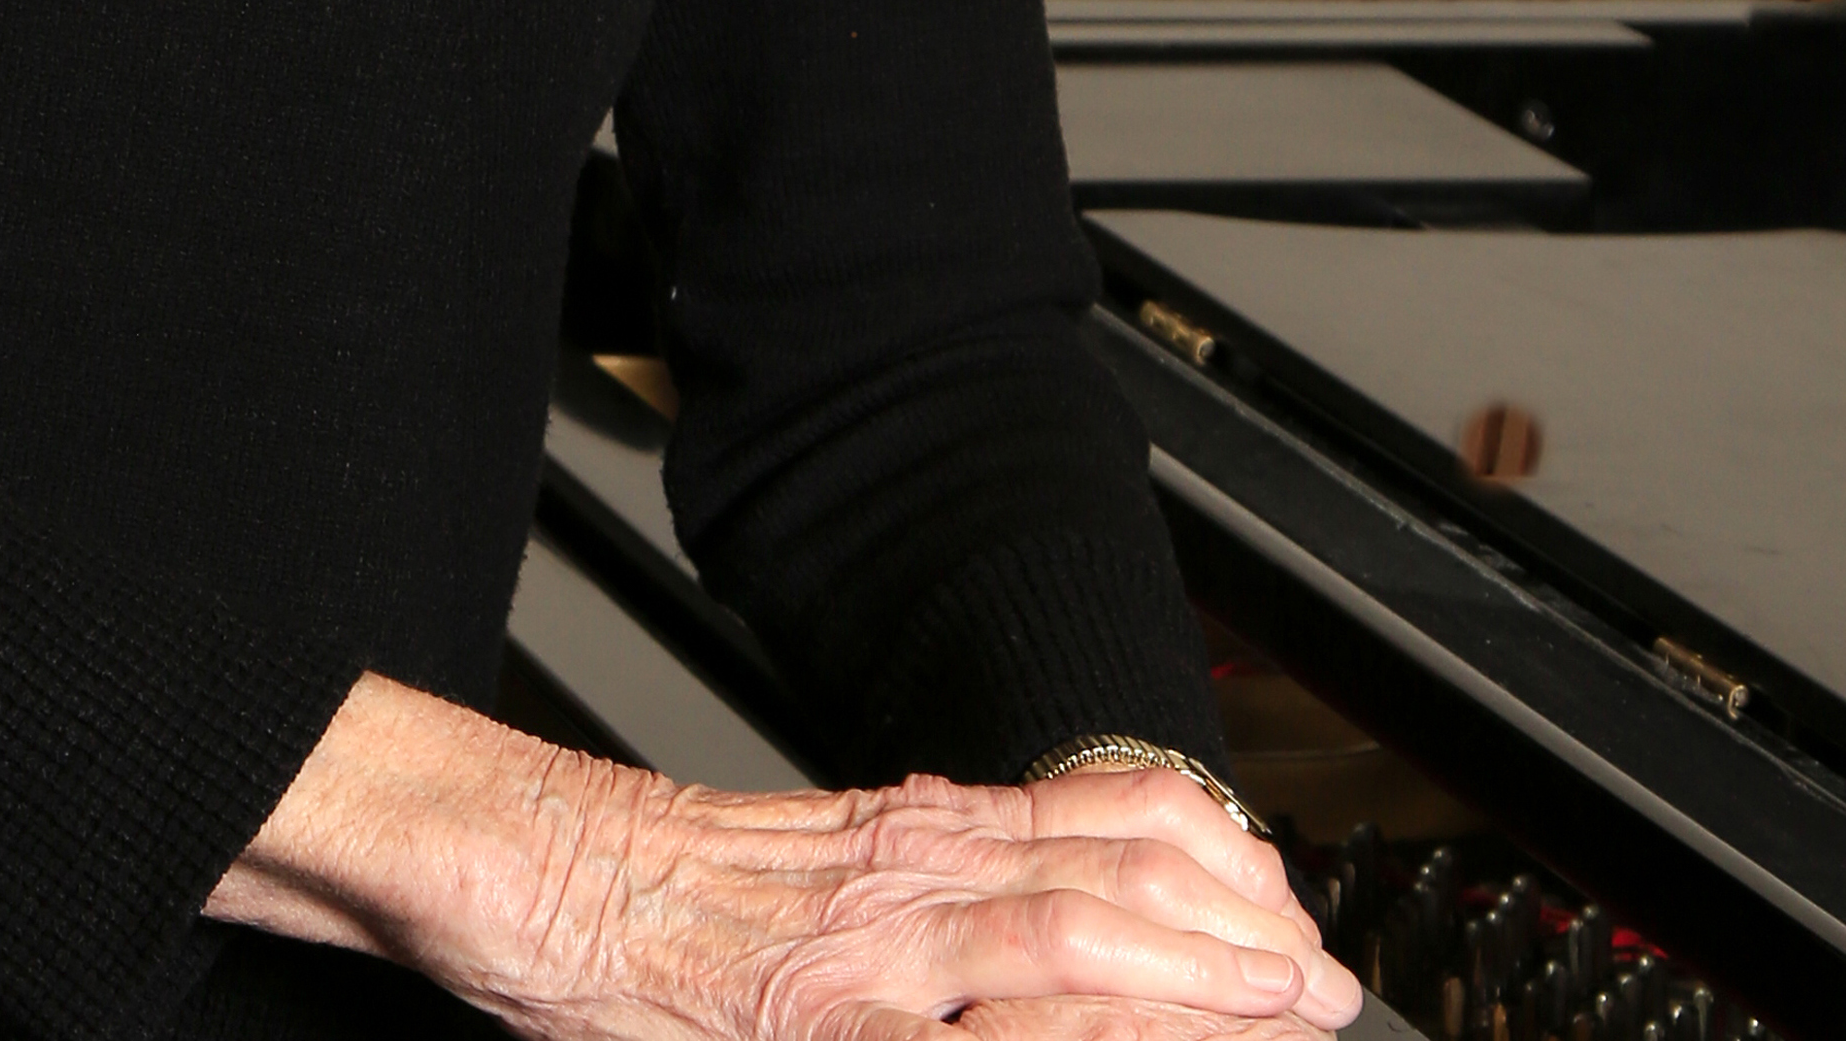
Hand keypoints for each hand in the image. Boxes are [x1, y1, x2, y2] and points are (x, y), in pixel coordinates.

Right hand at [208, 675, 1361, 1040]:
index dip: (1208, 863)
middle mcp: (903, 877)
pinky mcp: (817, 1027)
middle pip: (1104, 892)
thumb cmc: (640, 883)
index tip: (1288, 905)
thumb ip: (911, 870)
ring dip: (1187, 992)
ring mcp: (866, 955)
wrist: (518, 865)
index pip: (1087, 823)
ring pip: (1061, 955)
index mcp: (901, 834)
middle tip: (1327, 984)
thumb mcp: (802, 857)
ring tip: (1277, 1013)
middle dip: (1232, 946)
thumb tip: (1026, 880)